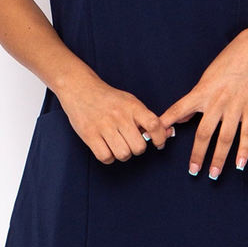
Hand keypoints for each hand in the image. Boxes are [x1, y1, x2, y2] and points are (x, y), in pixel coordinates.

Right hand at [57, 74, 174, 164]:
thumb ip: (146, 118)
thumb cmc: (109, 99)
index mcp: (132, 106)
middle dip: (137, 148)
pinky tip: (106, 147)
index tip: (159, 143)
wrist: (80, 89)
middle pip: (139, 147)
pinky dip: (108, 157)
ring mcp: (103, 126)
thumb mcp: (130, 102)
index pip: (154, 124)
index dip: (160, 138)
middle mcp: (119, 116)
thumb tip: (167, 134)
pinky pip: (106, 157)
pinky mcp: (89, 134)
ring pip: (123, 154)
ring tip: (118, 145)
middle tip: (131, 142)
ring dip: (123, 154)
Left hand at [157, 27, 247, 178]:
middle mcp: (217, 101)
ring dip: (218, 158)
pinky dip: (243, 151)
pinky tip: (239, 164)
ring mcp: (235, 106)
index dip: (167, 123)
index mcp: (203, 91)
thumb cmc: (230, 61)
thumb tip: (181, 117)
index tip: (157, 137)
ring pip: (225, 138)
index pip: (179, 109)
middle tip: (193, 170)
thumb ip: (195, 99)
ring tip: (213, 173)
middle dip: (197, 154)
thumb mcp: (207, 77)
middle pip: (204, 133)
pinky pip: (247, 134)